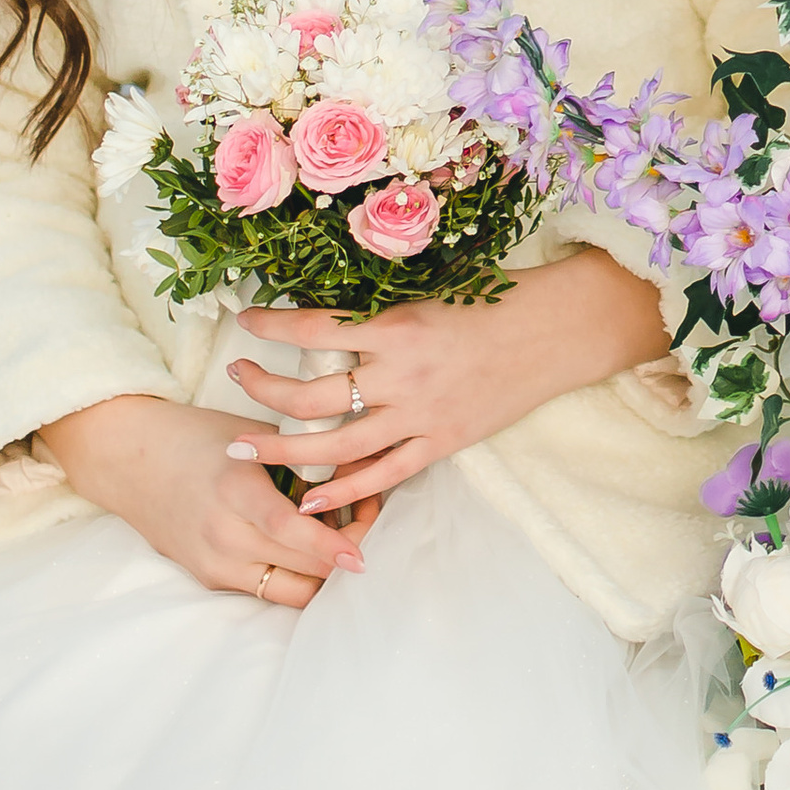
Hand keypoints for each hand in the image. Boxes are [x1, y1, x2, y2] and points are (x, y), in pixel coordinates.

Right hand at [37, 392, 371, 609]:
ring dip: (320, 571)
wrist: (130, 460)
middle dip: (342, 551)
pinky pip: (266, 588)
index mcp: (236, 489)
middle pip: (302, 567)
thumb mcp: (252, 437)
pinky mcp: (209, 578)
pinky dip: (292, 573)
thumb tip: (359, 469)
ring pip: (289, 590)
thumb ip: (302, 458)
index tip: (363, 555)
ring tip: (336, 537)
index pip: (292, 531)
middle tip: (365, 518)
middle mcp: (224, 534)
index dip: (332, 546)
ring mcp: (215, 563)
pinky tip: (302, 545)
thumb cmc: (195, 437)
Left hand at [228, 249, 674, 520]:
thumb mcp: (431, 293)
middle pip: (308, 396)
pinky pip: (380, 475)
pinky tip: (306, 496)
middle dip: (261, 389)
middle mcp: (401, 375)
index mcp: (397, 326)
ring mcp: (420, 416)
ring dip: (281, 447)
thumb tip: (327, 323)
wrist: (554, 333)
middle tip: (235, 379)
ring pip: (332, 446)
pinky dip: (341, 490)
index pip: (313, 329)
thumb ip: (382, 314)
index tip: (244, 321)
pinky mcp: (440, 444)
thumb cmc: (496, 300)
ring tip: (243, 444)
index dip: (269, 328)